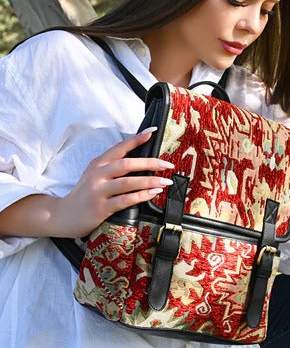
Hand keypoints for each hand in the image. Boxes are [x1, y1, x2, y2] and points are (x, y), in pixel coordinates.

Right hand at [53, 127, 173, 237]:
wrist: (63, 215)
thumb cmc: (84, 195)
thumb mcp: (94, 175)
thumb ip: (111, 167)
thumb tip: (139, 162)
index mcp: (98, 163)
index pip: (120, 148)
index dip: (136, 139)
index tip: (152, 132)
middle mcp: (98, 174)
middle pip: (127, 164)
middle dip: (150, 163)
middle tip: (167, 164)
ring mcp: (98, 191)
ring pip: (128, 182)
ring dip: (150, 181)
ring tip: (165, 181)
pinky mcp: (101, 208)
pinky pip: (125, 200)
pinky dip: (141, 196)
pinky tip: (152, 194)